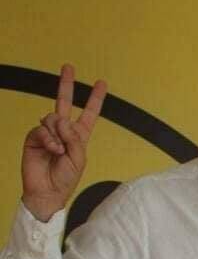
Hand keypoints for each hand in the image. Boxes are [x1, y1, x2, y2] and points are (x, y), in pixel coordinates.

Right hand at [21, 64, 106, 221]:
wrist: (47, 192)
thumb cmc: (66, 178)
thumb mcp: (79, 158)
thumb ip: (74, 137)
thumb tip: (62, 120)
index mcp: (79, 135)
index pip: (89, 113)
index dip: (95, 98)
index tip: (101, 83)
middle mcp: (63, 131)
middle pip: (64, 102)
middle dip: (66, 84)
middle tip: (68, 67)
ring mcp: (48, 133)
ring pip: (53, 117)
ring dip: (58, 133)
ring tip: (59, 150)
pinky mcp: (34, 138)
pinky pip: (42, 128)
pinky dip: (49, 138)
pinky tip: (52, 149)